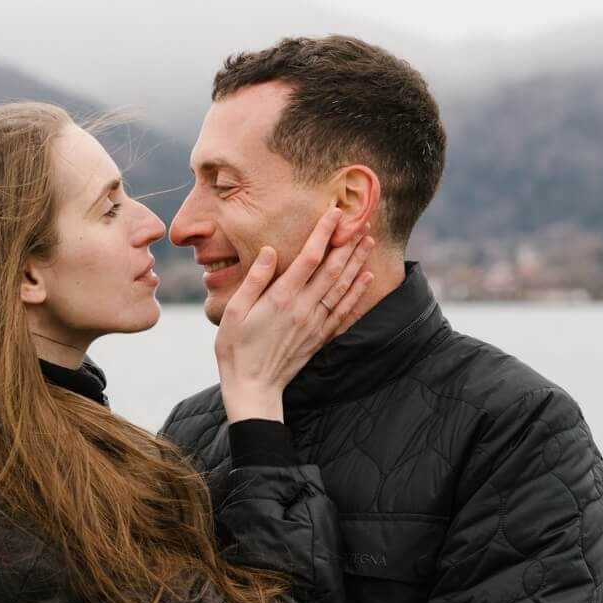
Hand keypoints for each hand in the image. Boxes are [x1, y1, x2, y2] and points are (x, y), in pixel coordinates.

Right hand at [215, 207, 375, 421]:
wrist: (253, 389)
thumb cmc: (236, 350)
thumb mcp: (233, 312)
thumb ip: (254, 280)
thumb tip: (269, 251)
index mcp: (281, 299)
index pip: (309, 258)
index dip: (324, 233)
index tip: (334, 213)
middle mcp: (303, 309)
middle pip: (333, 269)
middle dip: (348, 243)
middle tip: (362, 221)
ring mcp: (314, 324)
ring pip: (342, 287)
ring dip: (357, 263)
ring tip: (368, 242)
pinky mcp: (320, 338)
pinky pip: (344, 311)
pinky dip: (357, 293)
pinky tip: (366, 278)